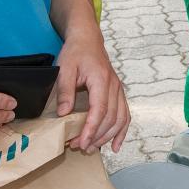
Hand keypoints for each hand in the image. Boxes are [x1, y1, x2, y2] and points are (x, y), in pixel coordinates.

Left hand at [55, 29, 129, 152]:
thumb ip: (65, 91)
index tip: (81, 142)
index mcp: (101, 80)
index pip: (100, 110)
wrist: (88, 40)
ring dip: (107, 137)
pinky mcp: (118, 93)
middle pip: (111, 118)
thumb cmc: (76, 53)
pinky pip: (125, 115)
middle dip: (96, 136)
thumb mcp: (64, 68)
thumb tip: (64, 114)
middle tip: (78, 147)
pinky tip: (116, 146)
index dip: (91, 129)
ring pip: (120, 119)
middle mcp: (114, 86)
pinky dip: (122, 132)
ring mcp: (119, 90)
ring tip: (91, 148)